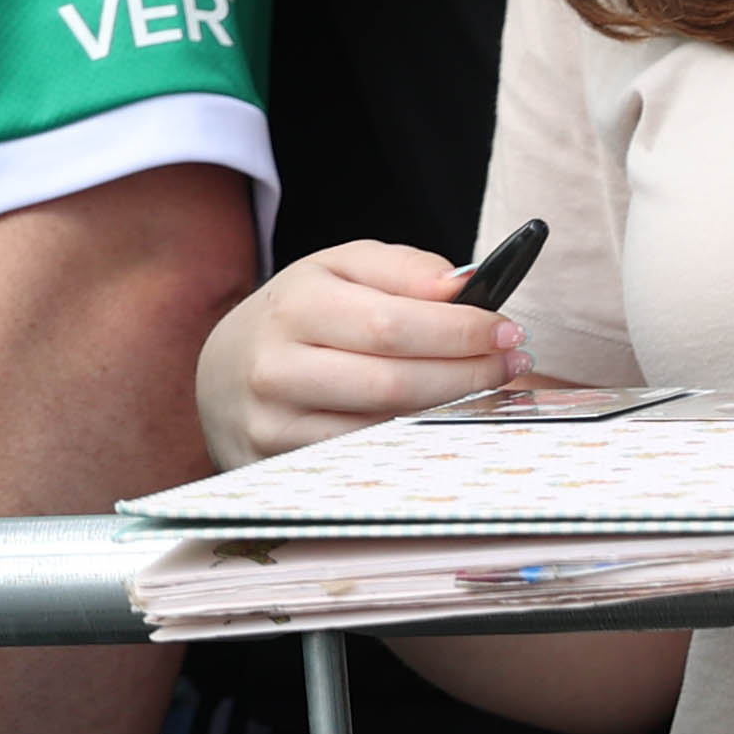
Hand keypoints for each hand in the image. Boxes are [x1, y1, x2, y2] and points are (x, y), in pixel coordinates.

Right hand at [193, 238, 526, 466]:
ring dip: (449, 412)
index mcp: (293, 305)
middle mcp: (275, 367)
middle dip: (468, 374)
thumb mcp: (338, 270)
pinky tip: (439, 423)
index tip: (507, 331)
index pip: (392, 324)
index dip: (461, 331)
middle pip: (394, 383)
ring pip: (383, 429)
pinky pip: (364, 460)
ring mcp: (273, 423)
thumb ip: (401, 268)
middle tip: (511, 364)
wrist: (223, 374)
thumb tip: (462, 286)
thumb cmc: (299, 318)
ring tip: (484, 390)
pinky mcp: (276, 466)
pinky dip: (413, 443)